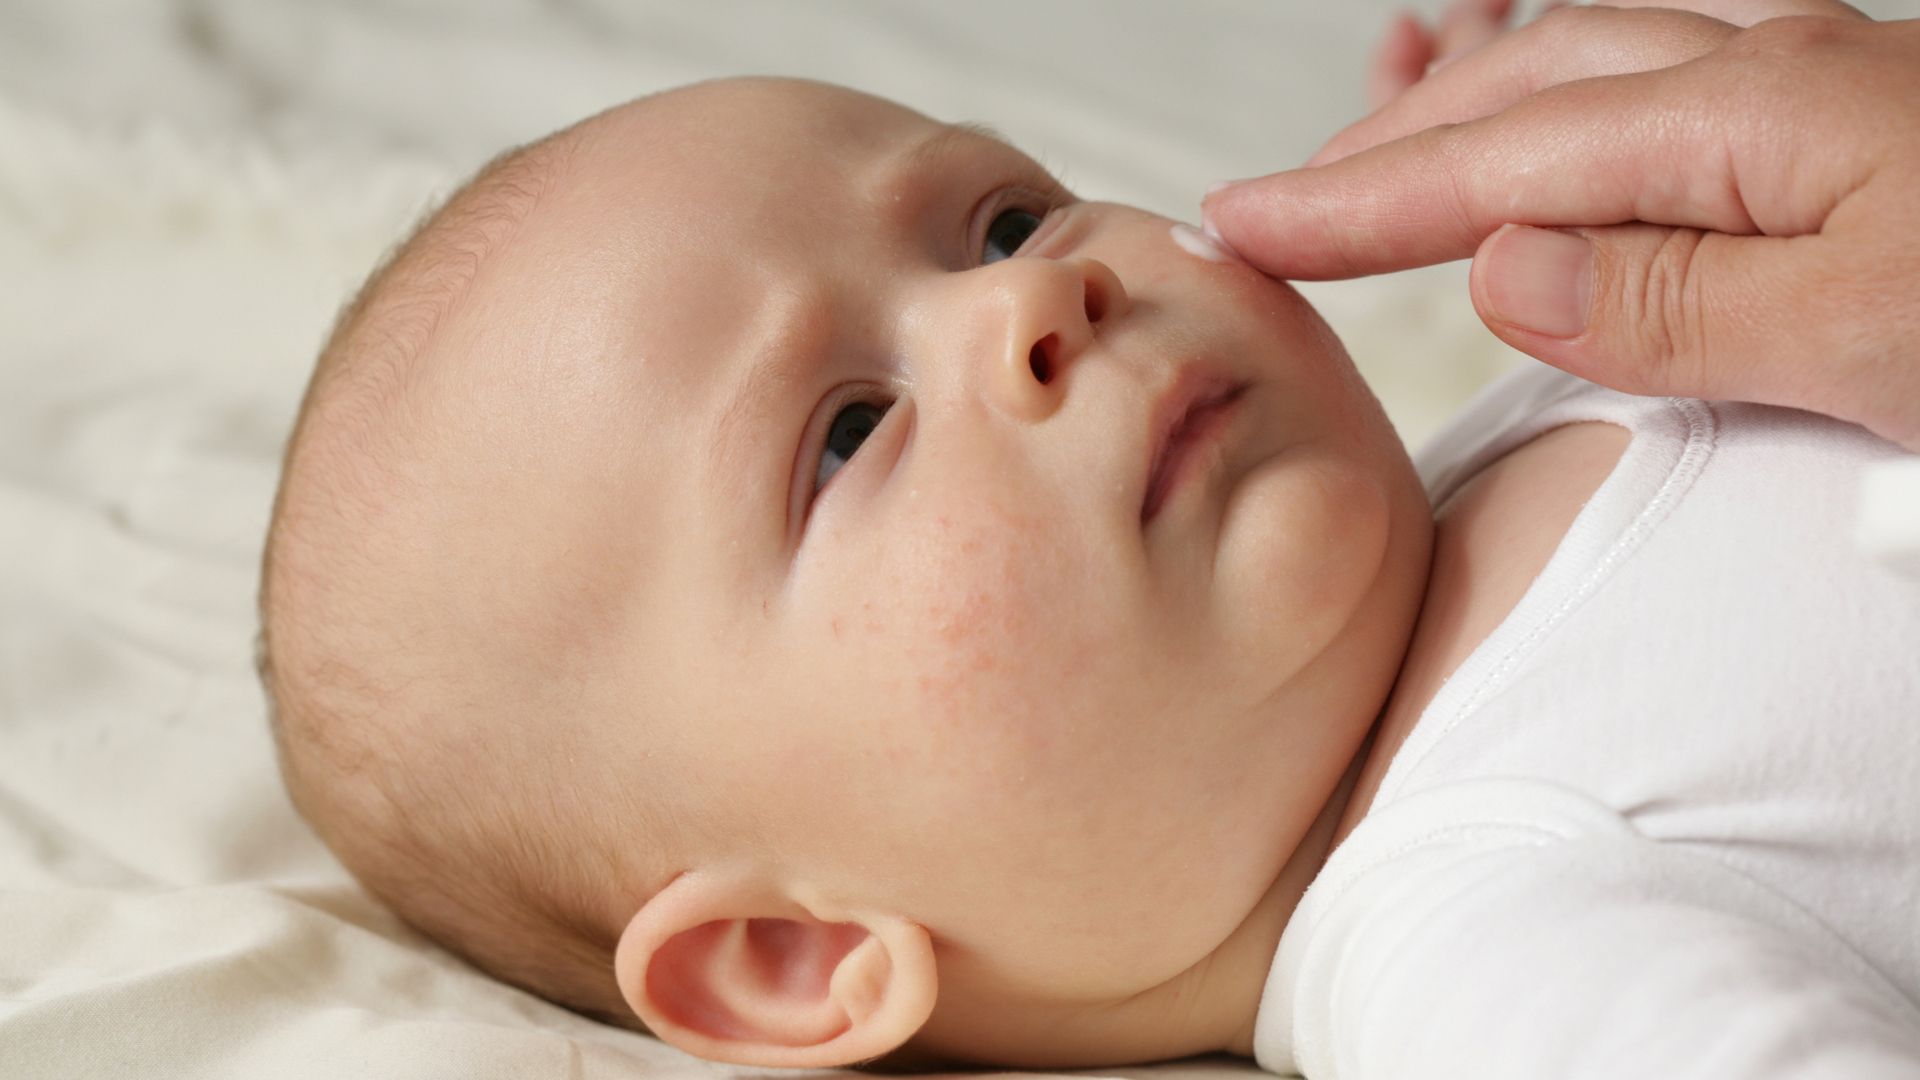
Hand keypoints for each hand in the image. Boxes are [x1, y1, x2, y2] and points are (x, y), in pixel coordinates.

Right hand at [1204, 4, 1919, 450]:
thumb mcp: (1873, 337)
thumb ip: (1678, 303)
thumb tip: (1504, 271)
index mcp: (1762, 116)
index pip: (1502, 163)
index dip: (1357, 200)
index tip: (1243, 227)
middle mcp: (1783, 79)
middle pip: (1529, 90)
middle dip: (1390, 149)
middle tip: (1286, 210)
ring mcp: (1829, 92)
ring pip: (1597, 68)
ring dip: (1474, 116)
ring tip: (1394, 168)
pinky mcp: (1867, 133)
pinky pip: (1672, 78)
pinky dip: (1575, 105)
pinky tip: (1574, 130)